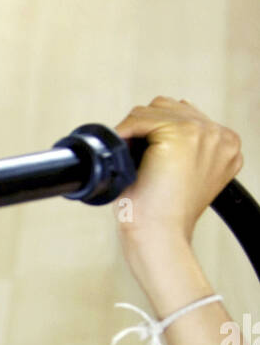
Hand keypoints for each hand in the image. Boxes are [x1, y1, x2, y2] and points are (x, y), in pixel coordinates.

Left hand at [112, 96, 242, 245]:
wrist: (160, 237)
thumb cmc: (166, 215)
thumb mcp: (183, 176)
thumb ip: (183, 149)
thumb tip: (155, 128)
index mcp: (226, 144)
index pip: (185, 115)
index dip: (156, 130)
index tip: (140, 149)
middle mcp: (220, 134)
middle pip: (169, 107)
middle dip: (145, 127)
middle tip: (129, 153)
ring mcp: (202, 131)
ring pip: (154, 110)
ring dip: (134, 129)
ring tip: (127, 156)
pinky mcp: (180, 133)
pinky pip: (140, 119)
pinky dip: (124, 131)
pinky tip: (119, 148)